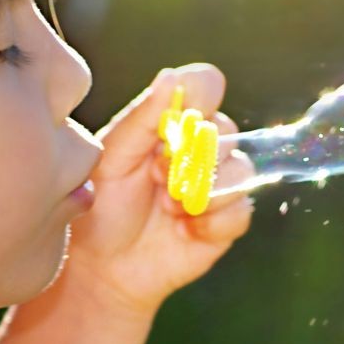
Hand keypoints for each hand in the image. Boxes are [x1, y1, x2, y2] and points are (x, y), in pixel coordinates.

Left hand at [59, 63, 255, 319]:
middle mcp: (201, 148)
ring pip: (240, 170)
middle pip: (226, 131)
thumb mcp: (111, 157)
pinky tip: (182, 230)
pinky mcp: (227, 221)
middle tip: (155, 177)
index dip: (200, 96)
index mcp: (173, 122)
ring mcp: (218, 184)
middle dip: (190, 157)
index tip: (174, 123)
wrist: (103, 266)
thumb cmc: (102, 205)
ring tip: (168, 207)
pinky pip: (241, 210)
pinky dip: (210, 221)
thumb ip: (142, 118)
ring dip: (201, 190)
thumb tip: (172, 77)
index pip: (207, 86)